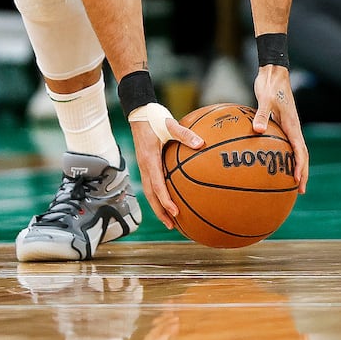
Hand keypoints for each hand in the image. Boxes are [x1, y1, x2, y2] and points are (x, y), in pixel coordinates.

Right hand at [128, 103, 202, 228]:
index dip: (165, 200)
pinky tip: (170, 199)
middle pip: (151, 195)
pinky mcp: (147, 164)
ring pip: (150, 192)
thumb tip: (201, 143)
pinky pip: (152, 184)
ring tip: (171, 220)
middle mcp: (145, 167)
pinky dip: (159, 195)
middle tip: (173, 226)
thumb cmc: (155, 118)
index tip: (175, 211)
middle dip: (161, 212)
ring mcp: (144, 167)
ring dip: (159, 207)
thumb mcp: (170, 124)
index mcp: (150, 160)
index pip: (157, 186)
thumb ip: (185, 134)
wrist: (139, 113)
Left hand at [254, 65, 308, 192]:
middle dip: (303, 173)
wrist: (274, 75)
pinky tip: (276, 164)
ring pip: (296, 151)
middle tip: (300, 191)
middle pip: (302, 155)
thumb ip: (262, 115)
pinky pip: (286, 145)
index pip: (300, 150)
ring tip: (293, 183)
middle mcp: (293, 128)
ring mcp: (288, 127)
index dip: (300, 166)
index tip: (297, 180)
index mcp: (292, 125)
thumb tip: (258, 131)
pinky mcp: (281, 125)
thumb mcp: (265, 100)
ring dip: (297, 167)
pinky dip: (285, 156)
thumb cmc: (270, 87)